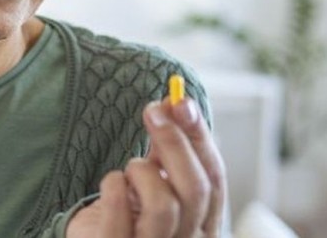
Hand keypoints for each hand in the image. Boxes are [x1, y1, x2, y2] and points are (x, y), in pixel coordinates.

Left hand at [66, 100, 226, 236]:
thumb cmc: (128, 215)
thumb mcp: (154, 181)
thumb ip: (167, 149)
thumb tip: (175, 102)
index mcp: (203, 225)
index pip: (215, 179)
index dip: (200, 138)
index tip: (182, 102)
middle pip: (196, 190)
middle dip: (175, 143)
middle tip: (152, 112)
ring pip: (164, 206)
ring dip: (142, 172)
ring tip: (129, 169)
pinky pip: (120, 220)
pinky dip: (114, 189)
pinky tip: (112, 183)